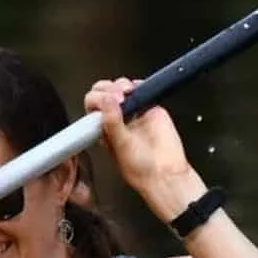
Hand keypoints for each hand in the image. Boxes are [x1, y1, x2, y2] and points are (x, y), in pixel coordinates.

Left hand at [85, 78, 203, 219]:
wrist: (165, 172)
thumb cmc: (141, 169)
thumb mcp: (120, 147)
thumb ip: (112, 123)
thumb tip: (107, 101)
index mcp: (103, 129)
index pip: (92, 107)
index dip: (96, 100)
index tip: (105, 103)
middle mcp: (116, 118)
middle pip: (103, 92)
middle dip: (107, 89)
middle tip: (117, 97)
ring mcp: (132, 112)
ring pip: (119, 87)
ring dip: (120, 85)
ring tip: (127, 93)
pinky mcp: (148, 107)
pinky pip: (140, 89)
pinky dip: (138, 85)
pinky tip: (138, 91)